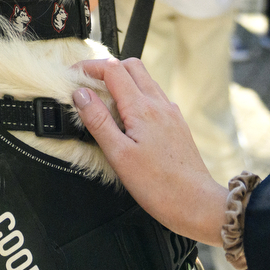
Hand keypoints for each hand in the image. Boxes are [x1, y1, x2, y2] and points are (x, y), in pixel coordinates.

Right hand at [70, 58, 226, 245]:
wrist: (196, 204)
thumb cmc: (159, 186)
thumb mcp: (119, 155)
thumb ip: (98, 121)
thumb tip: (81, 94)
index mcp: (142, 109)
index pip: (112, 69)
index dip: (89, 67)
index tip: (73, 75)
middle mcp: (159, 105)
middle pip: (131, 66)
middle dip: (106, 68)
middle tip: (88, 84)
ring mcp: (171, 113)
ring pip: (145, 80)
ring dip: (122, 81)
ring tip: (104, 101)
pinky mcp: (177, 124)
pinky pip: (155, 97)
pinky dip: (137, 96)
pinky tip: (129, 118)